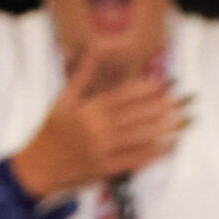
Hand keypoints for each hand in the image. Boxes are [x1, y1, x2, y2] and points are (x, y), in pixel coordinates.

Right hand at [10, 46, 189, 198]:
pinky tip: (167, 148)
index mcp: (88, 109)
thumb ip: (82, 77)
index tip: (161, 85)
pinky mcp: (105, 169)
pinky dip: (152, 155)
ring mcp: (102, 149)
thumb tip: (93, 50)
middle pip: (134, 115)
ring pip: (137, 137)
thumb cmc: (51, 131)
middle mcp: (96, 128)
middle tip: (179, 102)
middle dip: (158, 108)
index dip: (143, 90)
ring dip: (160, 130)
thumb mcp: (62, 101)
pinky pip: (134, 160)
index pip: (121, 96)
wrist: (38, 167)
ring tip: (180, 123)